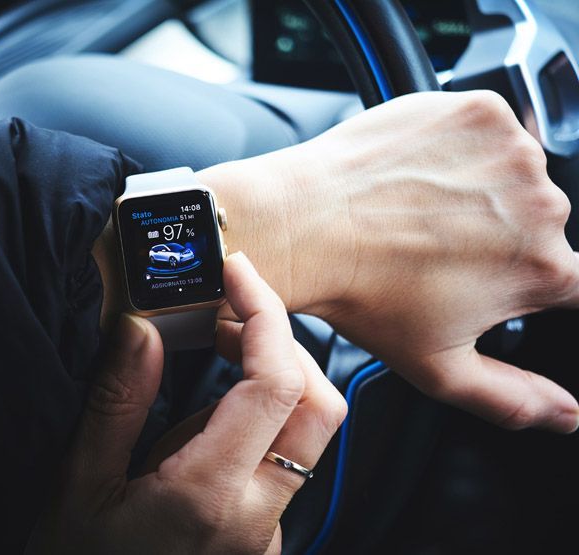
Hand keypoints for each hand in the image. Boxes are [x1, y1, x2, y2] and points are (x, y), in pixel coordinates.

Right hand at [31, 253, 345, 553]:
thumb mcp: (79, 481)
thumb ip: (118, 400)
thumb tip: (144, 326)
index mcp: (208, 497)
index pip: (276, 387)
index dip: (265, 317)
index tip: (236, 274)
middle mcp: (256, 517)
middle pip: (321, 407)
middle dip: (283, 342)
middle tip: (226, 310)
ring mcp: (265, 532)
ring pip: (311, 435)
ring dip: (277, 374)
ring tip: (215, 347)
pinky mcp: (261, 535)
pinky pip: (284, 460)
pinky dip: (263, 412)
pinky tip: (211, 404)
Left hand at [199, 90, 578, 432]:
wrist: (302, 226)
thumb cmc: (362, 295)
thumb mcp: (438, 368)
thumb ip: (513, 399)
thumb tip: (566, 415)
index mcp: (542, 270)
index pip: (570, 280)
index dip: (530, 279)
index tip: (492, 272)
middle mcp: (542, 205)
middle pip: (538, 223)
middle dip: (497, 235)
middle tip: (436, 245)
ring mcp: (512, 150)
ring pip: (514, 174)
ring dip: (480, 187)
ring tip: (419, 208)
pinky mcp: (478, 110)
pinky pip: (488, 129)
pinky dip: (461, 145)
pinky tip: (416, 173)